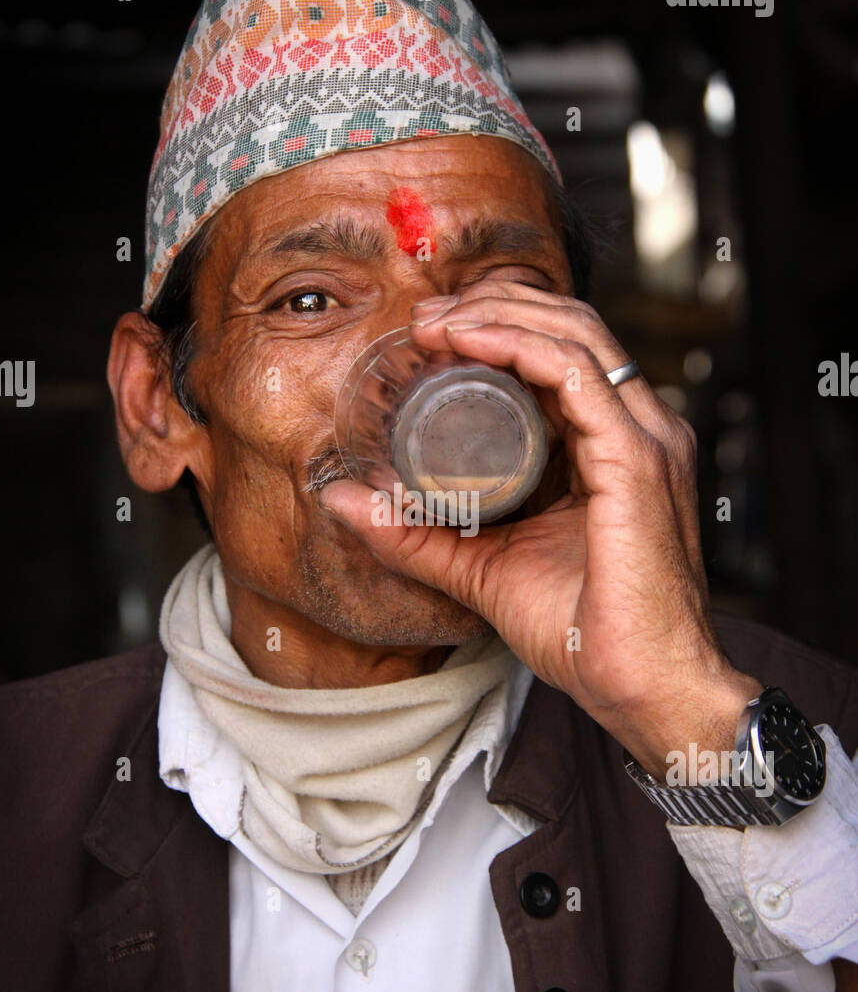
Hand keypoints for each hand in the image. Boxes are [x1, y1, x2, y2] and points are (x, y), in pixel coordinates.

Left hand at [319, 282, 760, 776]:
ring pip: (575, 334)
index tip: (430, 334)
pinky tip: (471, 340)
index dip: (498, 326)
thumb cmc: (581, 633)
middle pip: (571, 326)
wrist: (639, 686)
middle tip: (425, 319)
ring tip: (436, 323)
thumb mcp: (480, 567)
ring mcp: (645, 439)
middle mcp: (639, 430)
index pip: (564, 353)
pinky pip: (578, 374)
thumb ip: (417, 535)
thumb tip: (345, 500)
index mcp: (614, 446)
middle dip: (494, 305)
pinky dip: (520, 345)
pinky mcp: (637, 460)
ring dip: (499, 314)